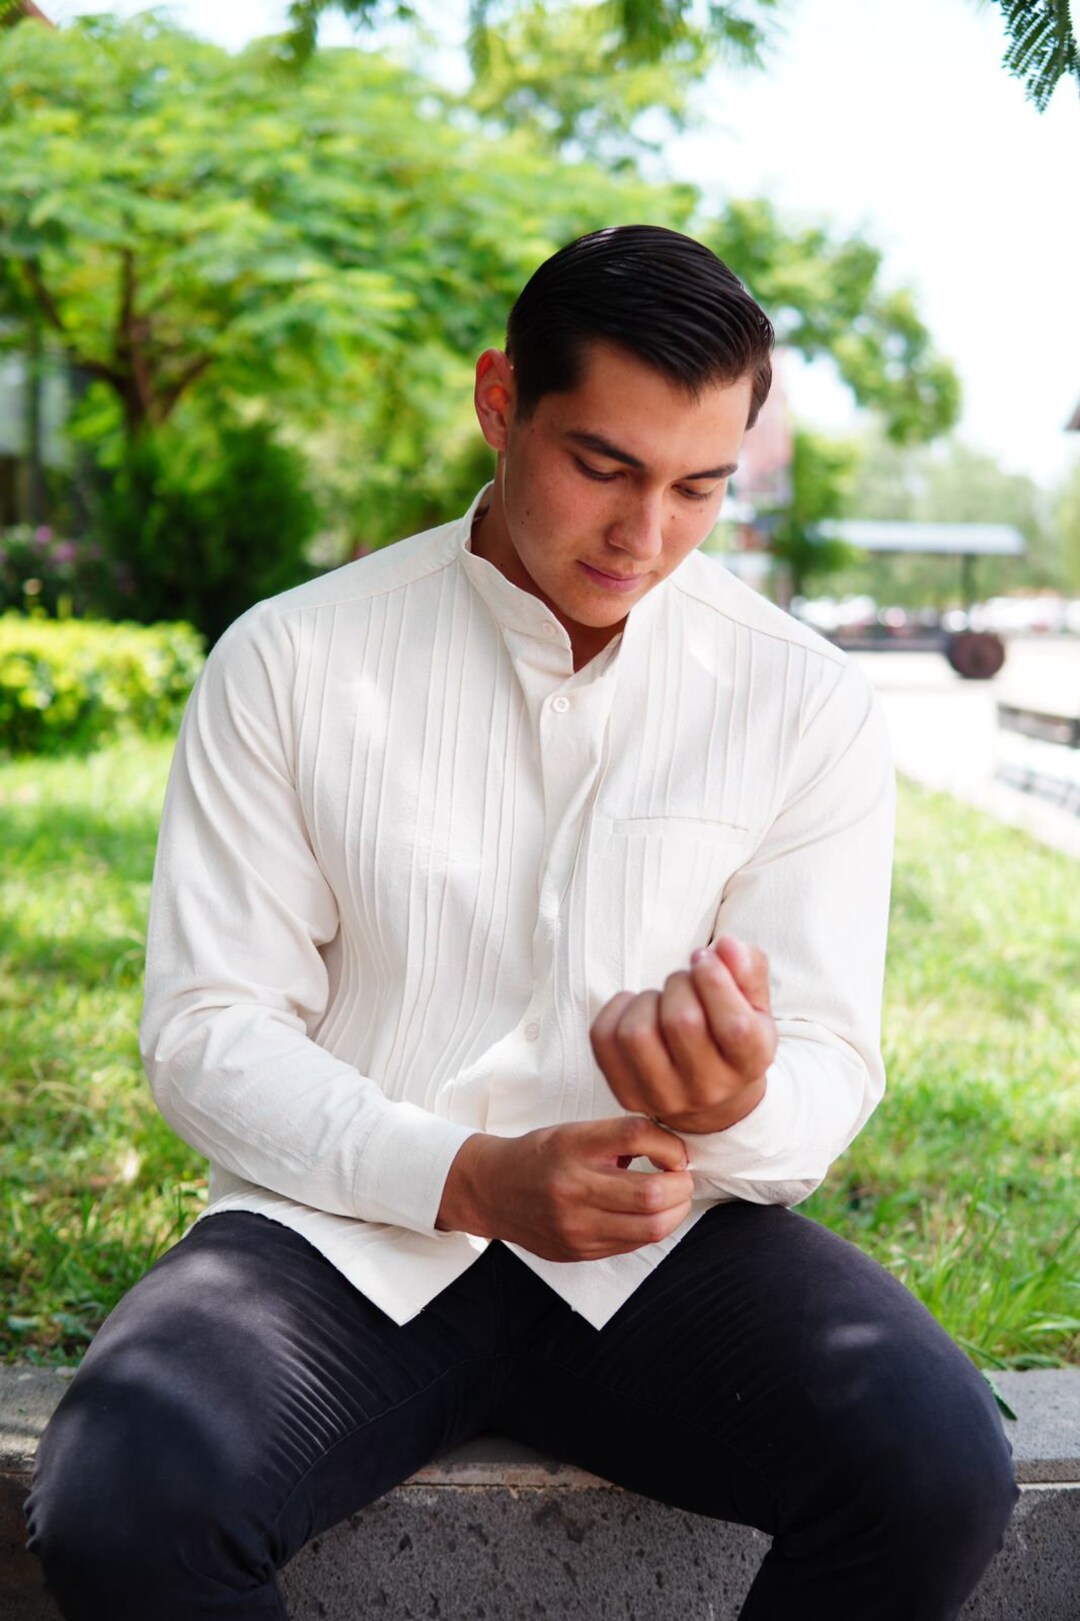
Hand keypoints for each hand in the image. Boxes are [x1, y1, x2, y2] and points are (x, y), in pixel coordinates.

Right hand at [436, 1116, 693, 1261]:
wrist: (492, 1190)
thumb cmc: (540, 1156)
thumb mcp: (574, 1132)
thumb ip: (620, 1138)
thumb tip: (673, 1151)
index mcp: (572, 1145)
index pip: (636, 1136)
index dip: (670, 1144)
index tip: (674, 1150)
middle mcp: (573, 1186)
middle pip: (652, 1193)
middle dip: (682, 1185)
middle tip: (682, 1177)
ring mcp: (576, 1225)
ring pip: (651, 1227)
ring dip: (676, 1211)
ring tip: (673, 1198)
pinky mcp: (580, 1250)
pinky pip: (634, 1244)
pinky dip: (652, 1227)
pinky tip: (648, 1214)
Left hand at [589, 935, 776, 1134]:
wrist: (712, 1094)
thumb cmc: (731, 1032)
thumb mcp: (754, 1002)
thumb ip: (747, 968)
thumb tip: (724, 946)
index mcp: (749, 1064)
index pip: (734, 1026)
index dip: (714, 979)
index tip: (703, 958)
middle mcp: (709, 1088)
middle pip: (682, 1022)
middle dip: (678, 983)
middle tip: (683, 983)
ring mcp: (664, 1096)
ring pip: (637, 1033)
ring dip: (646, 1000)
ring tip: (661, 1001)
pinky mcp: (627, 1093)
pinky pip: (604, 1038)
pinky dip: (616, 1009)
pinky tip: (637, 1011)